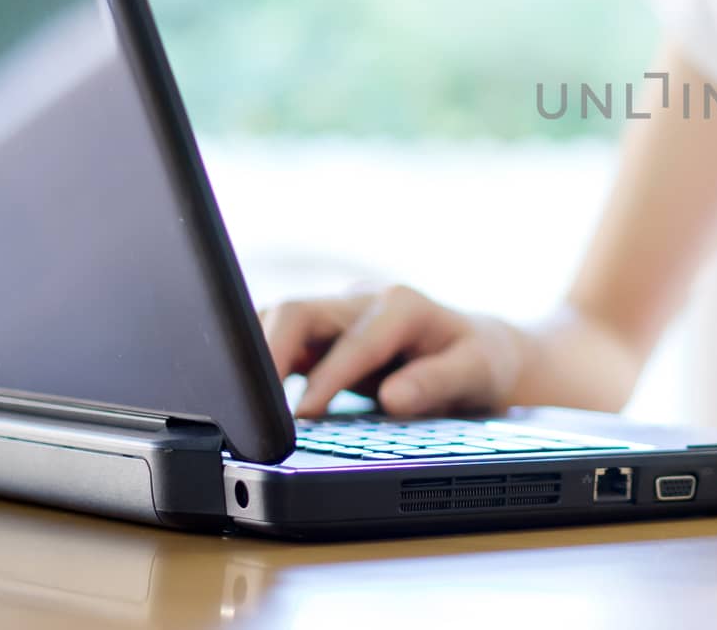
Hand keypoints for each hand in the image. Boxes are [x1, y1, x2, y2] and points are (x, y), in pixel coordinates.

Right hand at [259, 285, 524, 417]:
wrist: (481, 351)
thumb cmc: (480, 362)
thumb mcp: (477, 372)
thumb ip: (438, 382)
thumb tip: (394, 397)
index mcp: (403, 306)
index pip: (353, 340)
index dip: (326, 377)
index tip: (303, 414)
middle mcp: (364, 301)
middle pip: (299, 312)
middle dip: (269, 352)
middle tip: (247, 405)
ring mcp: (339, 315)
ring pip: (280, 320)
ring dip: (255, 354)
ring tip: (235, 401)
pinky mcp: (322, 335)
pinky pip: (279, 338)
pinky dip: (258, 362)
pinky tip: (244, 395)